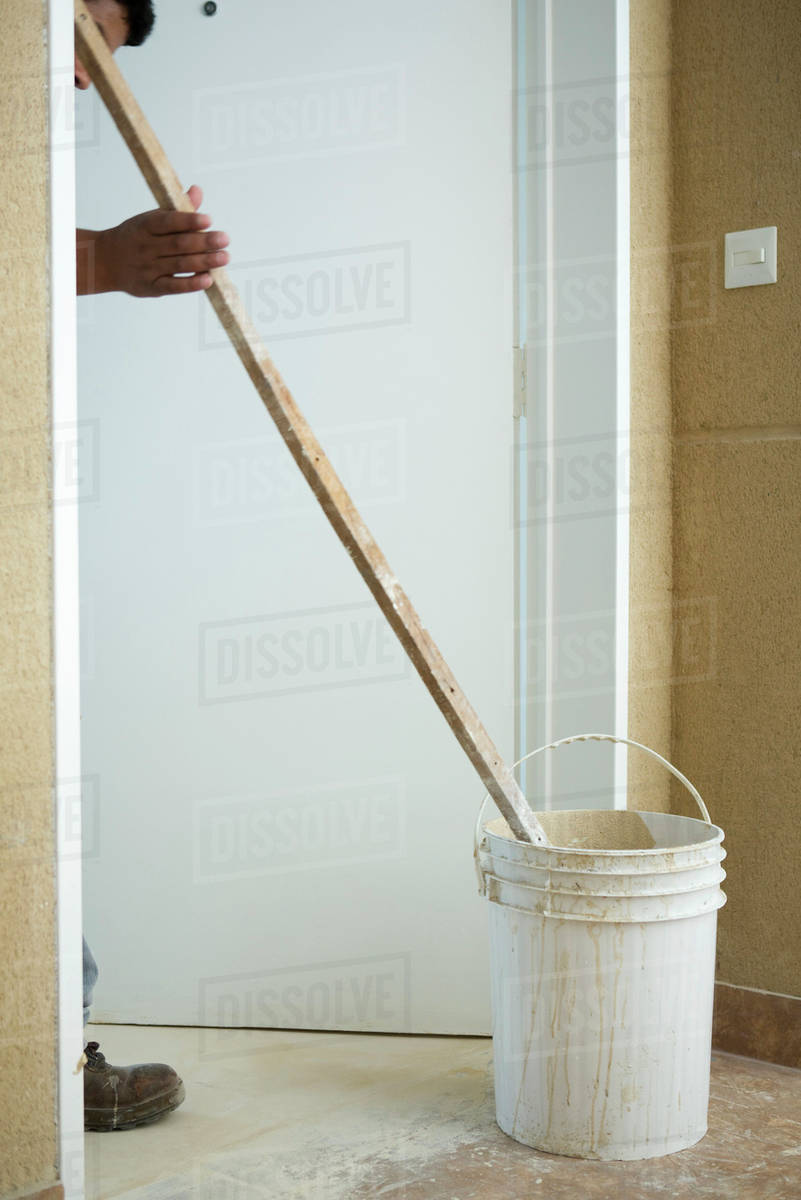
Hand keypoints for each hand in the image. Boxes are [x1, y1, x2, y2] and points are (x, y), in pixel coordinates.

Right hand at [77, 185, 229, 296]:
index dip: (189, 221)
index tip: (209, 220)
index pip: (168, 222)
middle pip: (178, 244)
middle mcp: (146, 247)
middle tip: (225, 239)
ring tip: (224, 257)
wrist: (104, 261)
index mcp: (145, 225)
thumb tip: (197, 191)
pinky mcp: (151, 287)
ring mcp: (148, 268)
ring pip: (179, 265)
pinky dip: (191, 284)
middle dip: (203, 242)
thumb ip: (176, 210)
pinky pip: (173, 286)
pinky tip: (208, 279)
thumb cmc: (136, 237)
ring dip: (204, 262)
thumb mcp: (150, 219)